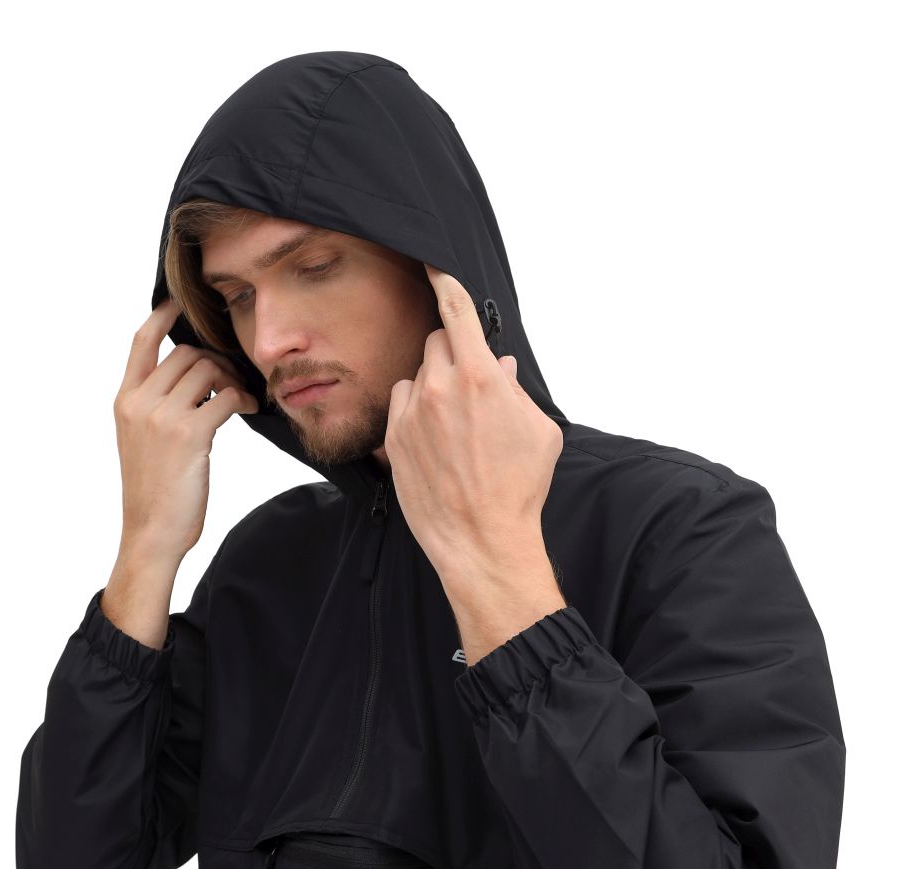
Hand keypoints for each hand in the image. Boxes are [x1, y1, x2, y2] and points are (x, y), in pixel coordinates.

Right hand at [112, 299, 258, 563]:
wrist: (151, 532)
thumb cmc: (154, 490)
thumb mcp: (141, 440)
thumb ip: (155, 406)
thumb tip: (192, 379)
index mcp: (124, 401)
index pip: (141, 342)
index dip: (162, 315)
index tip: (179, 302)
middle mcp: (138, 402)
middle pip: (186, 353)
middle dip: (215, 360)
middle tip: (230, 381)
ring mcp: (161, 417)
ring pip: (206, 369)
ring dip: (231, 379)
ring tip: (239, 399)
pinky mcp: (189, 434)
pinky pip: (225, 396)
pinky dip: (242, 398)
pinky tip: (247, 408)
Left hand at [385, 265, 562, 580]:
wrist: (481, 538)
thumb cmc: (518, 486)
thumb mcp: (539, 431)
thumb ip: (516, 389)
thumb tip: (499, 367)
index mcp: (480, 377)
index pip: (456, 311)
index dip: (444, 281)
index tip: (432, 265)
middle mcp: (440, 387)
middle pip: (437, 342)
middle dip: (453, 353)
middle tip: (469, 386)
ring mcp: (411, 413)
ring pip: (417, 375)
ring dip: (433, 386)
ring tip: (453, 426)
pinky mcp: (393, 438)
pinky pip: (401, 404)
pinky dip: (416, 411)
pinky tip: (435, 441)